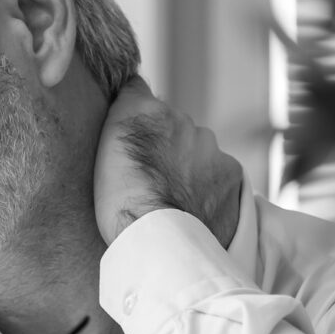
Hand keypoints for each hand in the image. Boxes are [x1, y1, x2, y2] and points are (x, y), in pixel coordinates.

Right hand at [93, 75, 243, 246]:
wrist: (161, 242)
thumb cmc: (121, 202)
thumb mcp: (102, 153)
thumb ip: (120, 122)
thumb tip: (130, 98)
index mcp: (142, 111)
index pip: (136, 91)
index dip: (133, 111)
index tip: (130, 131)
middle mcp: (180, 118)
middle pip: (172, 125)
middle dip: (165, 144)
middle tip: (151, 176)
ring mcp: (210, 145)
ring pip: (198, 149)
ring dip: (189, 165)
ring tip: (173, 197)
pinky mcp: (231, 173)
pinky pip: (219, 174)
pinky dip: (210, 187)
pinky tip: (195, 207)